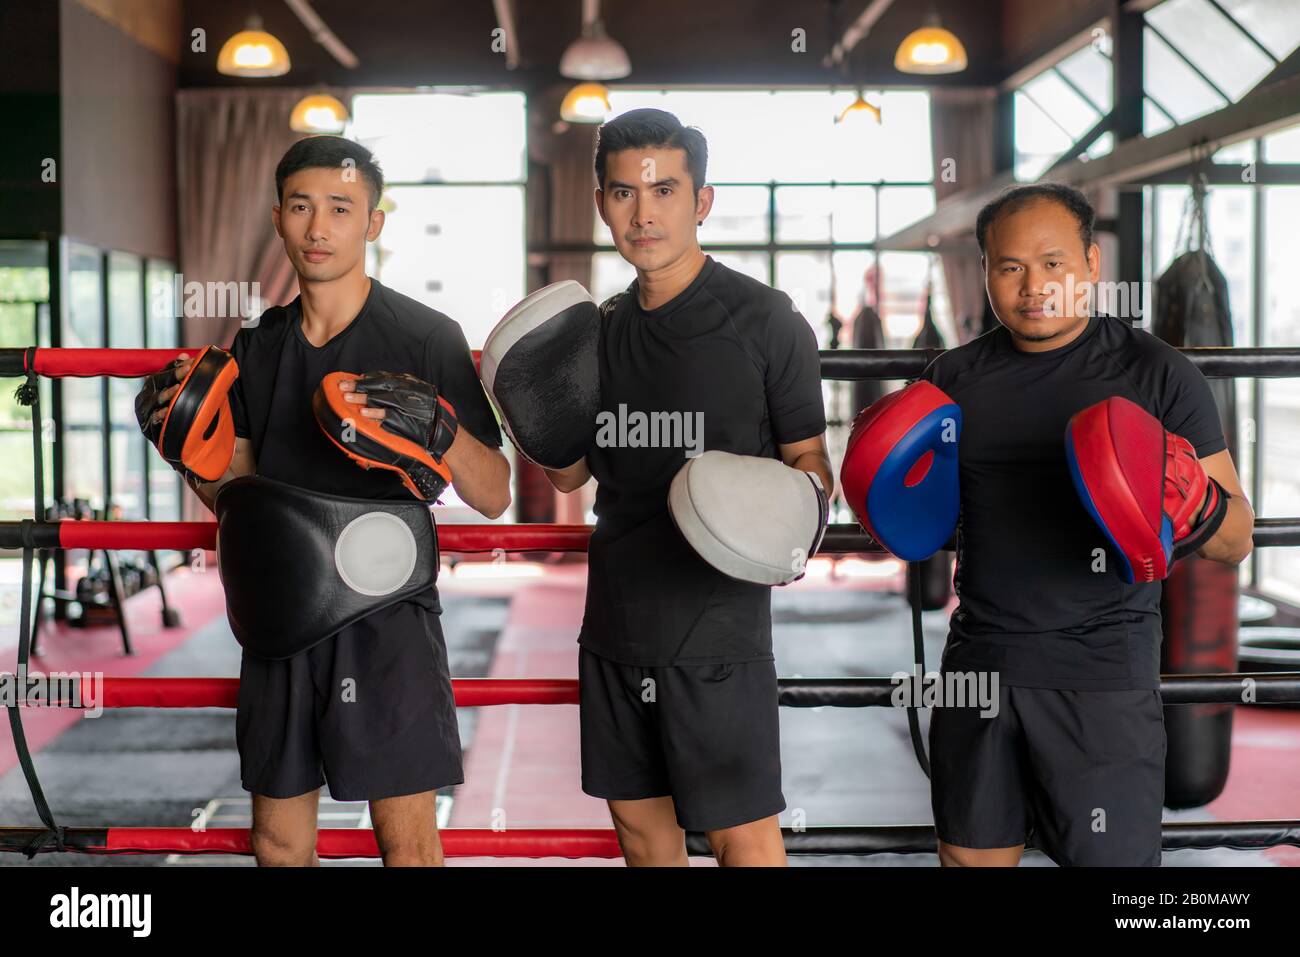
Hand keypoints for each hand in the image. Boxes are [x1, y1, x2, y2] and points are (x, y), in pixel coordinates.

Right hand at [135, 352, 193, 432]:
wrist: (176, 443)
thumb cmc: (179, 413)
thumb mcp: (181, 393)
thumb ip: (181, 375)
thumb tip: (183, 355)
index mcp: (152, 386)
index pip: (164, 372)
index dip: (177, 366)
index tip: (192, 362)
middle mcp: (145, 397)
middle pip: (158, 382)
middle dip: (174, 375)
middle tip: (189, 370)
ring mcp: (144, 412)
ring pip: (156, 400)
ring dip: (168, 394)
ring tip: (179, 388)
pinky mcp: (146, 427)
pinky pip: (154, 419)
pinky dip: (162, 414)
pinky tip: (170, 410)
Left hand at [338, 371, 457, 463]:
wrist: (443, 431)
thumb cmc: (426, 414)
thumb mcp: (415, 395)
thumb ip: (397, 389)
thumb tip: (370, 383)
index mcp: (409, 384)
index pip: (383, 378)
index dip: (366, 379)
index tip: (351, 380)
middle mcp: (408, 392)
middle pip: (379, 386)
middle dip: (359, 386)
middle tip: (342, 386)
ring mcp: (408, 406)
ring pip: (381, 399)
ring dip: (363, 398)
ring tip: (347, 398)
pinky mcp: (408, 421)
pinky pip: (389, 416)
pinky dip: (376, 414)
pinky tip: (363, 413)